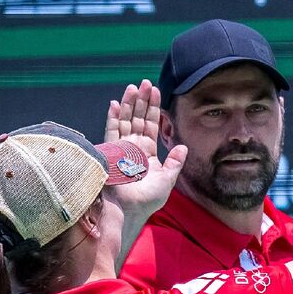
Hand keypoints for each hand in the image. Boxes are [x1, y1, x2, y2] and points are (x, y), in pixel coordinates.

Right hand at [103, 80, 186, 219]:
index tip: (156, 91)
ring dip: (128, 104)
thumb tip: (182, 146)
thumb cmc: (147, 200)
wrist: (128, 211)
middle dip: (141, 100)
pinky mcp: (110, 152)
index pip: (152, 124)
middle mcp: (133, 147)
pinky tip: (116, 104)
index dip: (154, 108)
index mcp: (147, 152)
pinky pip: (111, 131)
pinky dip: (113, 118)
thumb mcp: (167, 180)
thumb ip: (174, 163)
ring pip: (125, 121)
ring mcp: (120, 148)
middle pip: (138, 118)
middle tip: (145, 82)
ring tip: (132, 87)